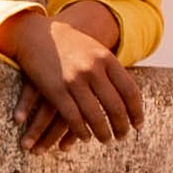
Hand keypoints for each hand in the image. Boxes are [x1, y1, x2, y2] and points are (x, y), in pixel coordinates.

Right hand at [0, 0, 139, 148]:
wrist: (35, 33)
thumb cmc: (69, 44)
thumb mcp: (94, 50)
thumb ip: (111, 70)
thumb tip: (130, 96)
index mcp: (106, 58)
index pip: (130, 91)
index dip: (136, 112)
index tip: (138, 125)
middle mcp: (92, 69)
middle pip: (115, 107)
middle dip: (121, 126)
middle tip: (122, 137)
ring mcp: (74, 80)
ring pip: (95, 116)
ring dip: (103, 133)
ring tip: (106, 139)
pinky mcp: (55, 90)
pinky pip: (73, 118)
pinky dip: (81, 131)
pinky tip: (85, 137)